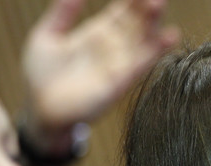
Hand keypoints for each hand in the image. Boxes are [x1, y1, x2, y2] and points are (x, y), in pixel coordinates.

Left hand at [21, 0, 178, 138]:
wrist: (41, 109)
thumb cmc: (41, 76)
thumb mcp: (47, 36)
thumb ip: (62, 14)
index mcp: (96, 34)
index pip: (121, 12)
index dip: (132, 0)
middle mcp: (111, 48)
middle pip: (135, 23)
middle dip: (145, 8)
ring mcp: (117, 65)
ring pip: (142, 41)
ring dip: (153, 25)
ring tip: (159, 4)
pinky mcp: (119, 82)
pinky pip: (140, 64)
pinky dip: (155, 51)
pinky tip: (169, 38)